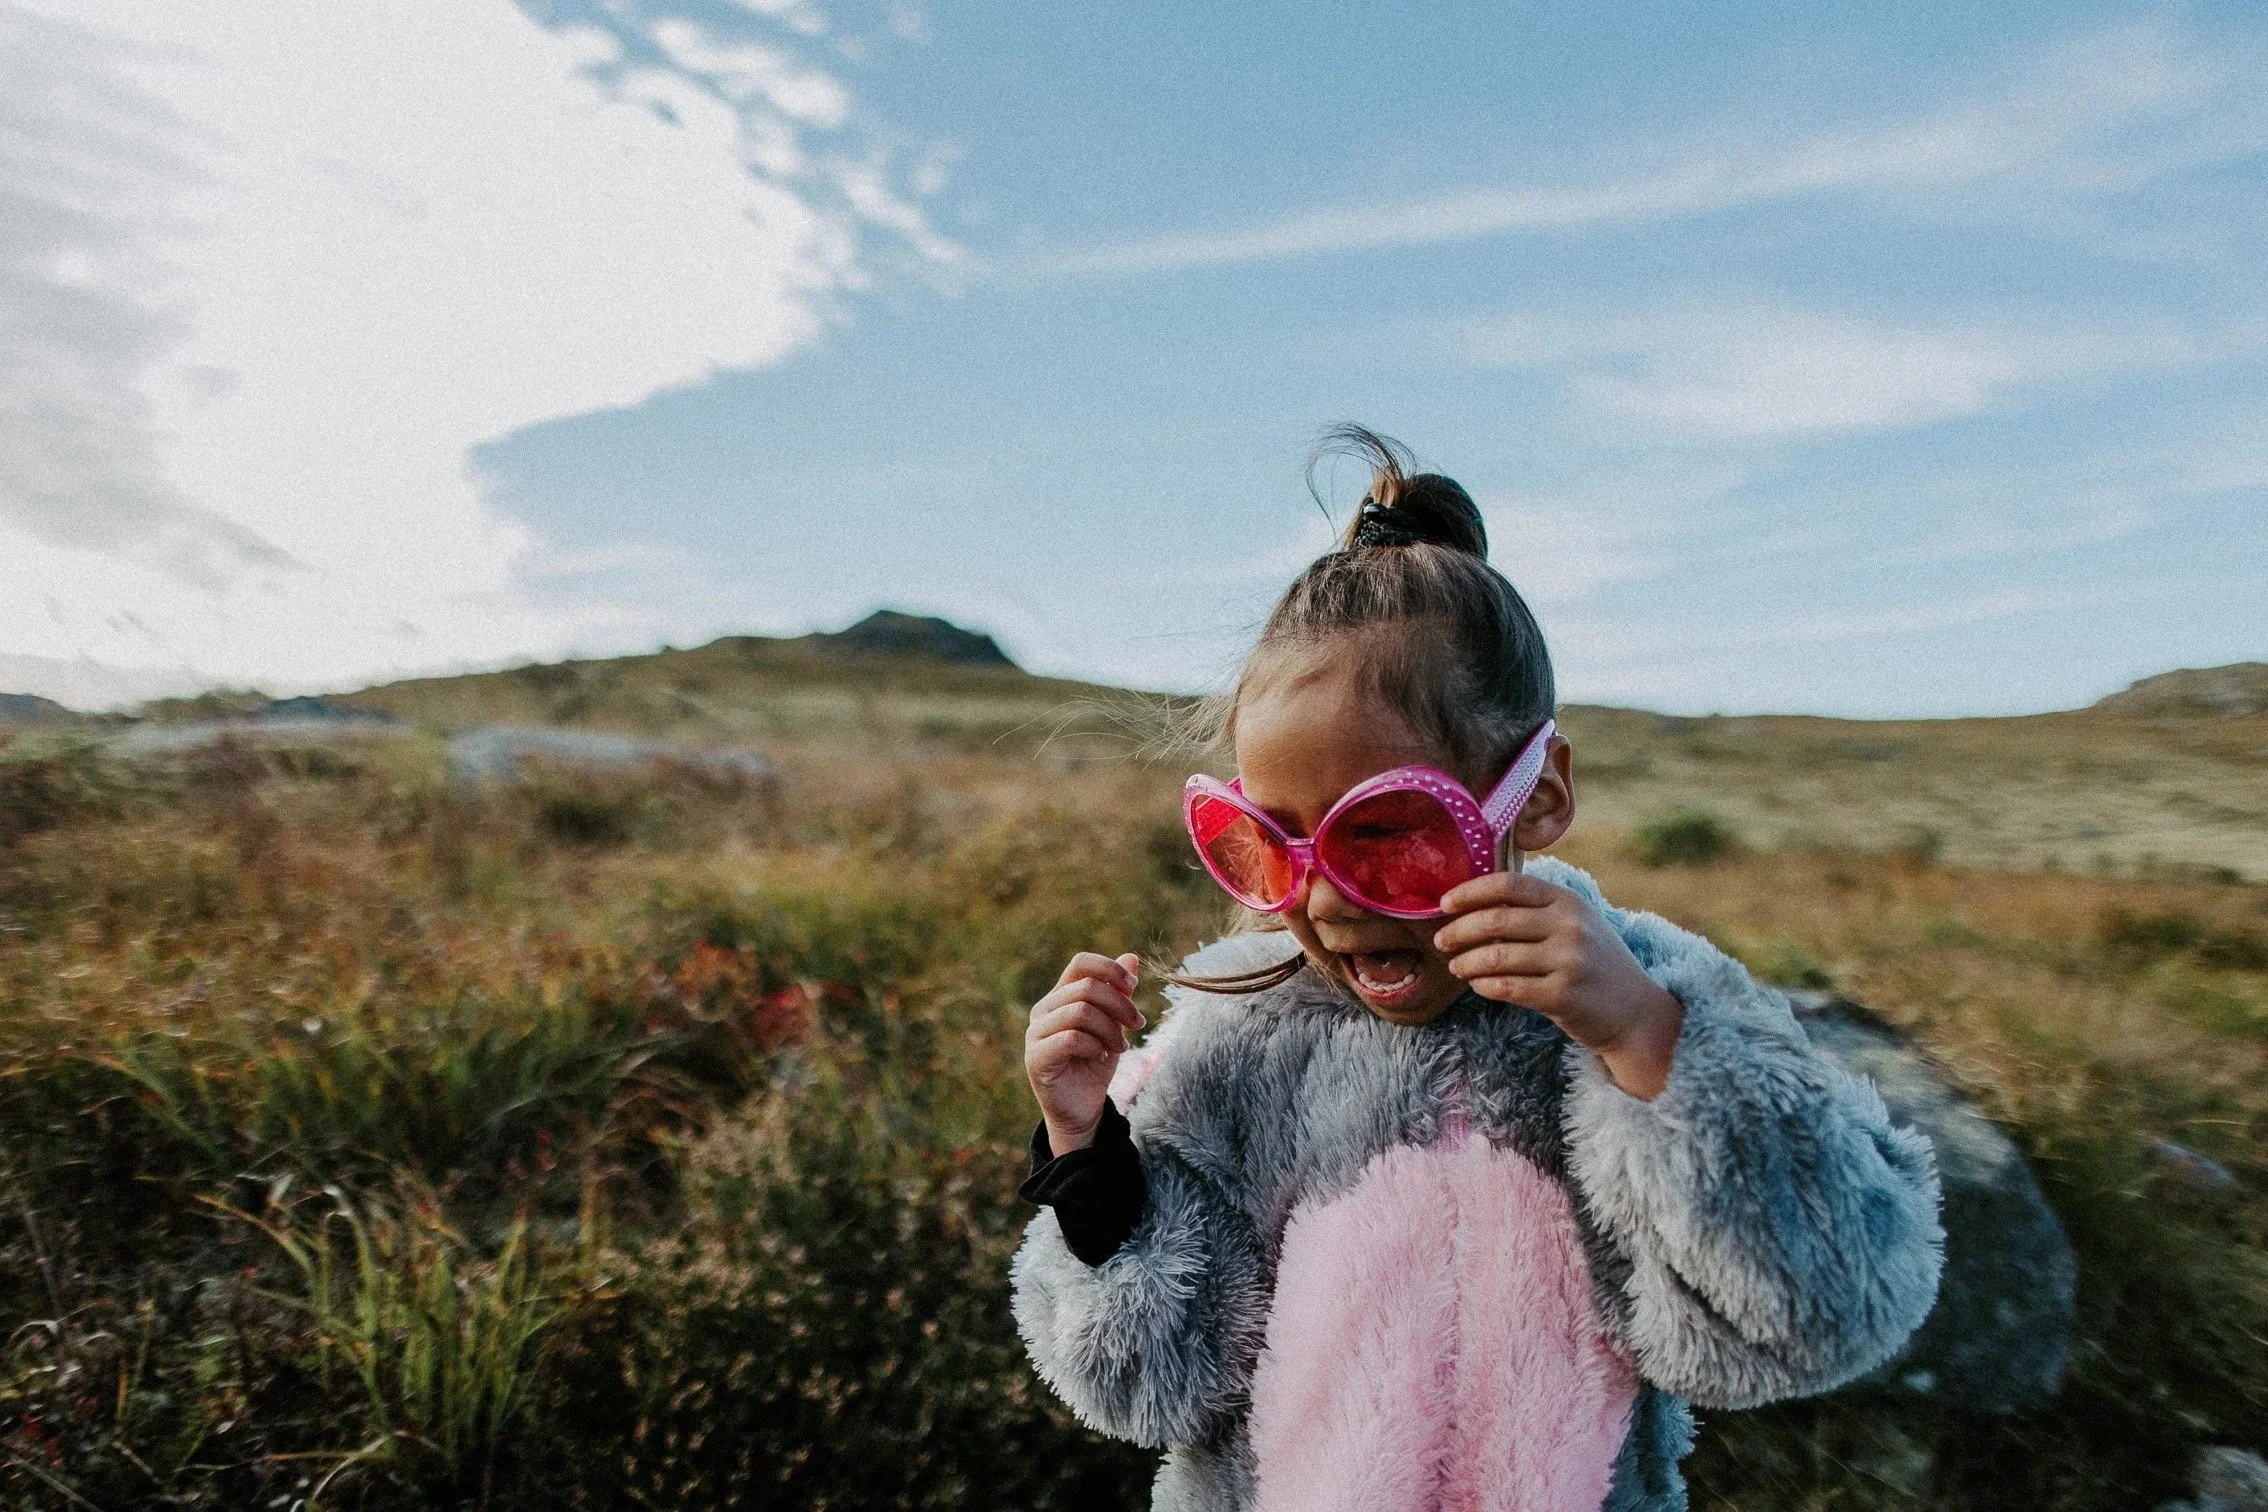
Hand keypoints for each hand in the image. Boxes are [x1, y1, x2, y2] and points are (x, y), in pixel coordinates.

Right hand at [1025, 952, 1144, 1152]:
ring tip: (1120, 1047)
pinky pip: (1071, 1038)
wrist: (1082, 1108)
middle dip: (1120, 1005)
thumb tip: (1132, 957)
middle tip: (1138, 1025)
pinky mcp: (1035, 1057)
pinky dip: (1094, 1046)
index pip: (1081, 963)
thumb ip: (1119, 994)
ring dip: (1110, 1029)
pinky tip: (1101, 1057)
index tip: (1134, 986)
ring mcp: (1035, 1033)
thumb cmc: (1095, 1063)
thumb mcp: (1114, 1025)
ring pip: (1080, 1011)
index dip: (1110, 969)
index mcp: (1061, 996)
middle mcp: (1044, 1009)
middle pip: (1087, 987)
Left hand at [1433, 872, 1683, 1099]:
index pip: (1509, 884)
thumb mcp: (1577, 925)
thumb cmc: (1596, 966)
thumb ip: (1536, 911)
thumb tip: (1475, 904)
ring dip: (1466, 962)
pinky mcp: (1563, 996)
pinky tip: (1478, 985)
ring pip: (1496, 956)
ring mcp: (1568, 961)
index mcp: (1569, 901)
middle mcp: (1570, 926)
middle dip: (1458, 931)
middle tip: (1441, 941)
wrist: (1636, 1013)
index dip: (1470, 891)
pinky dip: (1484, 985)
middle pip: (1496, 919)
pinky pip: (1507, 987)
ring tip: (1456, 967)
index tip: (1445, 904)